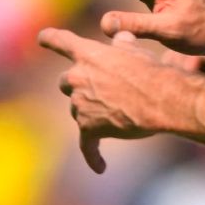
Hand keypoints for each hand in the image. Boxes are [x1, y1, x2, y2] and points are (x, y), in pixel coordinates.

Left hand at [39, 29, 192, 172]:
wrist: (162, 100)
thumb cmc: (152, 73)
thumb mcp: (136, 51)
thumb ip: (122, 45)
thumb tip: (120, 37)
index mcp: (88, 54)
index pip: (60, 41)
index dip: (50, 39)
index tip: (41, 38)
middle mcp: (77, 77)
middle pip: (66, 81)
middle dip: (79, 86)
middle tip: (102, 90)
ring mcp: (79, 103)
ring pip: (77, 109)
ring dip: (91, 111)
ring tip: (119, 113)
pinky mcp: (88, 128)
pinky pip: (87, 144)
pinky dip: (94, 155)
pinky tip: (100, 168)